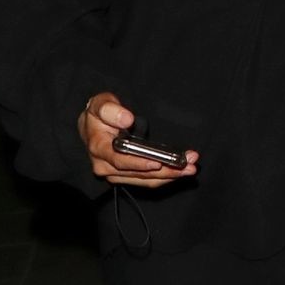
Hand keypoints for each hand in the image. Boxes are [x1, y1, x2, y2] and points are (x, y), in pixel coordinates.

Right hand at [79, 93, 199, 187]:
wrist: (93, 126)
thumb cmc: (98, 115)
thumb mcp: (100, 105)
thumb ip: (110, 110)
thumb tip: (126, 119)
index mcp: (99, 149)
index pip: (120, 160)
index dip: (140, 163)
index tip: (158, 163)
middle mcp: (106, 166)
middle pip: (139, 173)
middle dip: (165, 170)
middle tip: (188, 165)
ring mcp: (116, 174)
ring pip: (146, 179)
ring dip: (170, 175)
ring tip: (190, 168)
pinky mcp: (126, 177)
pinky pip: (147, 180)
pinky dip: (165, 176)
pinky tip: (181, 171)